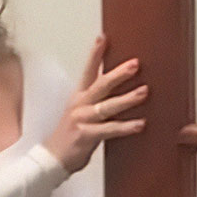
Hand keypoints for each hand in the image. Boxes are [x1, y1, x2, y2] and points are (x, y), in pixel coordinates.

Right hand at [44, 36, 147, 172]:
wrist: (52, 159)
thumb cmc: (70, 137)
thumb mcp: (81, 113)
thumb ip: (97, 101)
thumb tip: (119, 91)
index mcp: (78, 97)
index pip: (87, 71)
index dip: (95, 54)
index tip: (103, 38)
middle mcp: (79, 105)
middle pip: (100, 85)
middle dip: (118, 74)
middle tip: (135, 64)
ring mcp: (82, 120)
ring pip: (107, 106)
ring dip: (127, 99)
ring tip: (145, 92)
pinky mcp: (86, 136)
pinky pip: (109, 130)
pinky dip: (125, 127)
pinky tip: (140, 124)